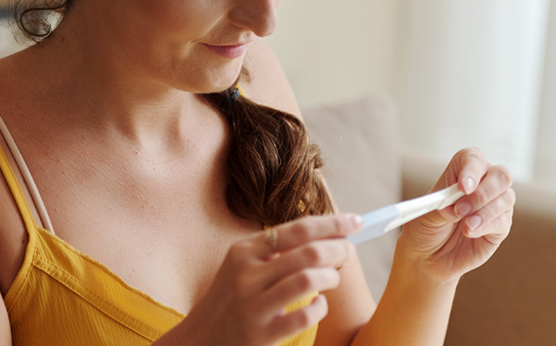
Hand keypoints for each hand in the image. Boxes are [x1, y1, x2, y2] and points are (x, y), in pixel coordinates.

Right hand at [168, 214, 361, 345]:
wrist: (200, 339)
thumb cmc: (232, 297)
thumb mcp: (244, 266)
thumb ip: (278, 250)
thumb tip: (331, 235)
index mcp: (244, 251)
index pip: (298, 229)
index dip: (332, 223)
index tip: (356, 222)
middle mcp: (246, 275)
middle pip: (309, 253)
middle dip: (339, 250)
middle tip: (349, 252)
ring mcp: (252, 306)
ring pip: (307, 280)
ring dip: (330, 277)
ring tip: (331, 279)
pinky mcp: (260, 335)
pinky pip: (303, 316)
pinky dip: (319, 308)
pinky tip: (318, 304)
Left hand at [397, 148, 514, 282]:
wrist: (427, 257)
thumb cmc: (425, 229)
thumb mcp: (426, 215)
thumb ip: (442, 205)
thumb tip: (456, 206)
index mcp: (462, 172)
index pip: (474, 159)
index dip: (471, 170)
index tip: (462, 187)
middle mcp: (483, 184)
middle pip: (500, 175)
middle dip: (483, 192)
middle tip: (461, 209)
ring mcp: (495, 205)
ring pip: (506, 198)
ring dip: (484, 211)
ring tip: (465, 224)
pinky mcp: (500, 227)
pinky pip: (503, 221)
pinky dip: (486, 226)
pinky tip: (470, 232)